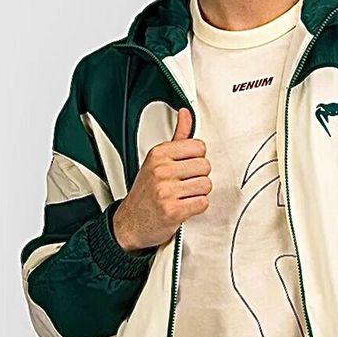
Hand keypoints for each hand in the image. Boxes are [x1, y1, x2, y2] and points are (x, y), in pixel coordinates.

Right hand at [113, 106, 211, 251]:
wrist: (131, 222)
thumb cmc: (146, 192)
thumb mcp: (158, 160)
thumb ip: (177, 136)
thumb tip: (186, 114)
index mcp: (159, 154)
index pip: (199, 146)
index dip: (196, 159)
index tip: (185, 167)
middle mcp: (161, 170)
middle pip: (205, 166)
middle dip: (198, 177)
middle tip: (183, 184)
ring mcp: (166, 190)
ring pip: (206, 185)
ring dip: (198, 193)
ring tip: (183, 195)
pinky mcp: (173, 210)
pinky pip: (203, 203)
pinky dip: (196, 207)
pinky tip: (184, 206)